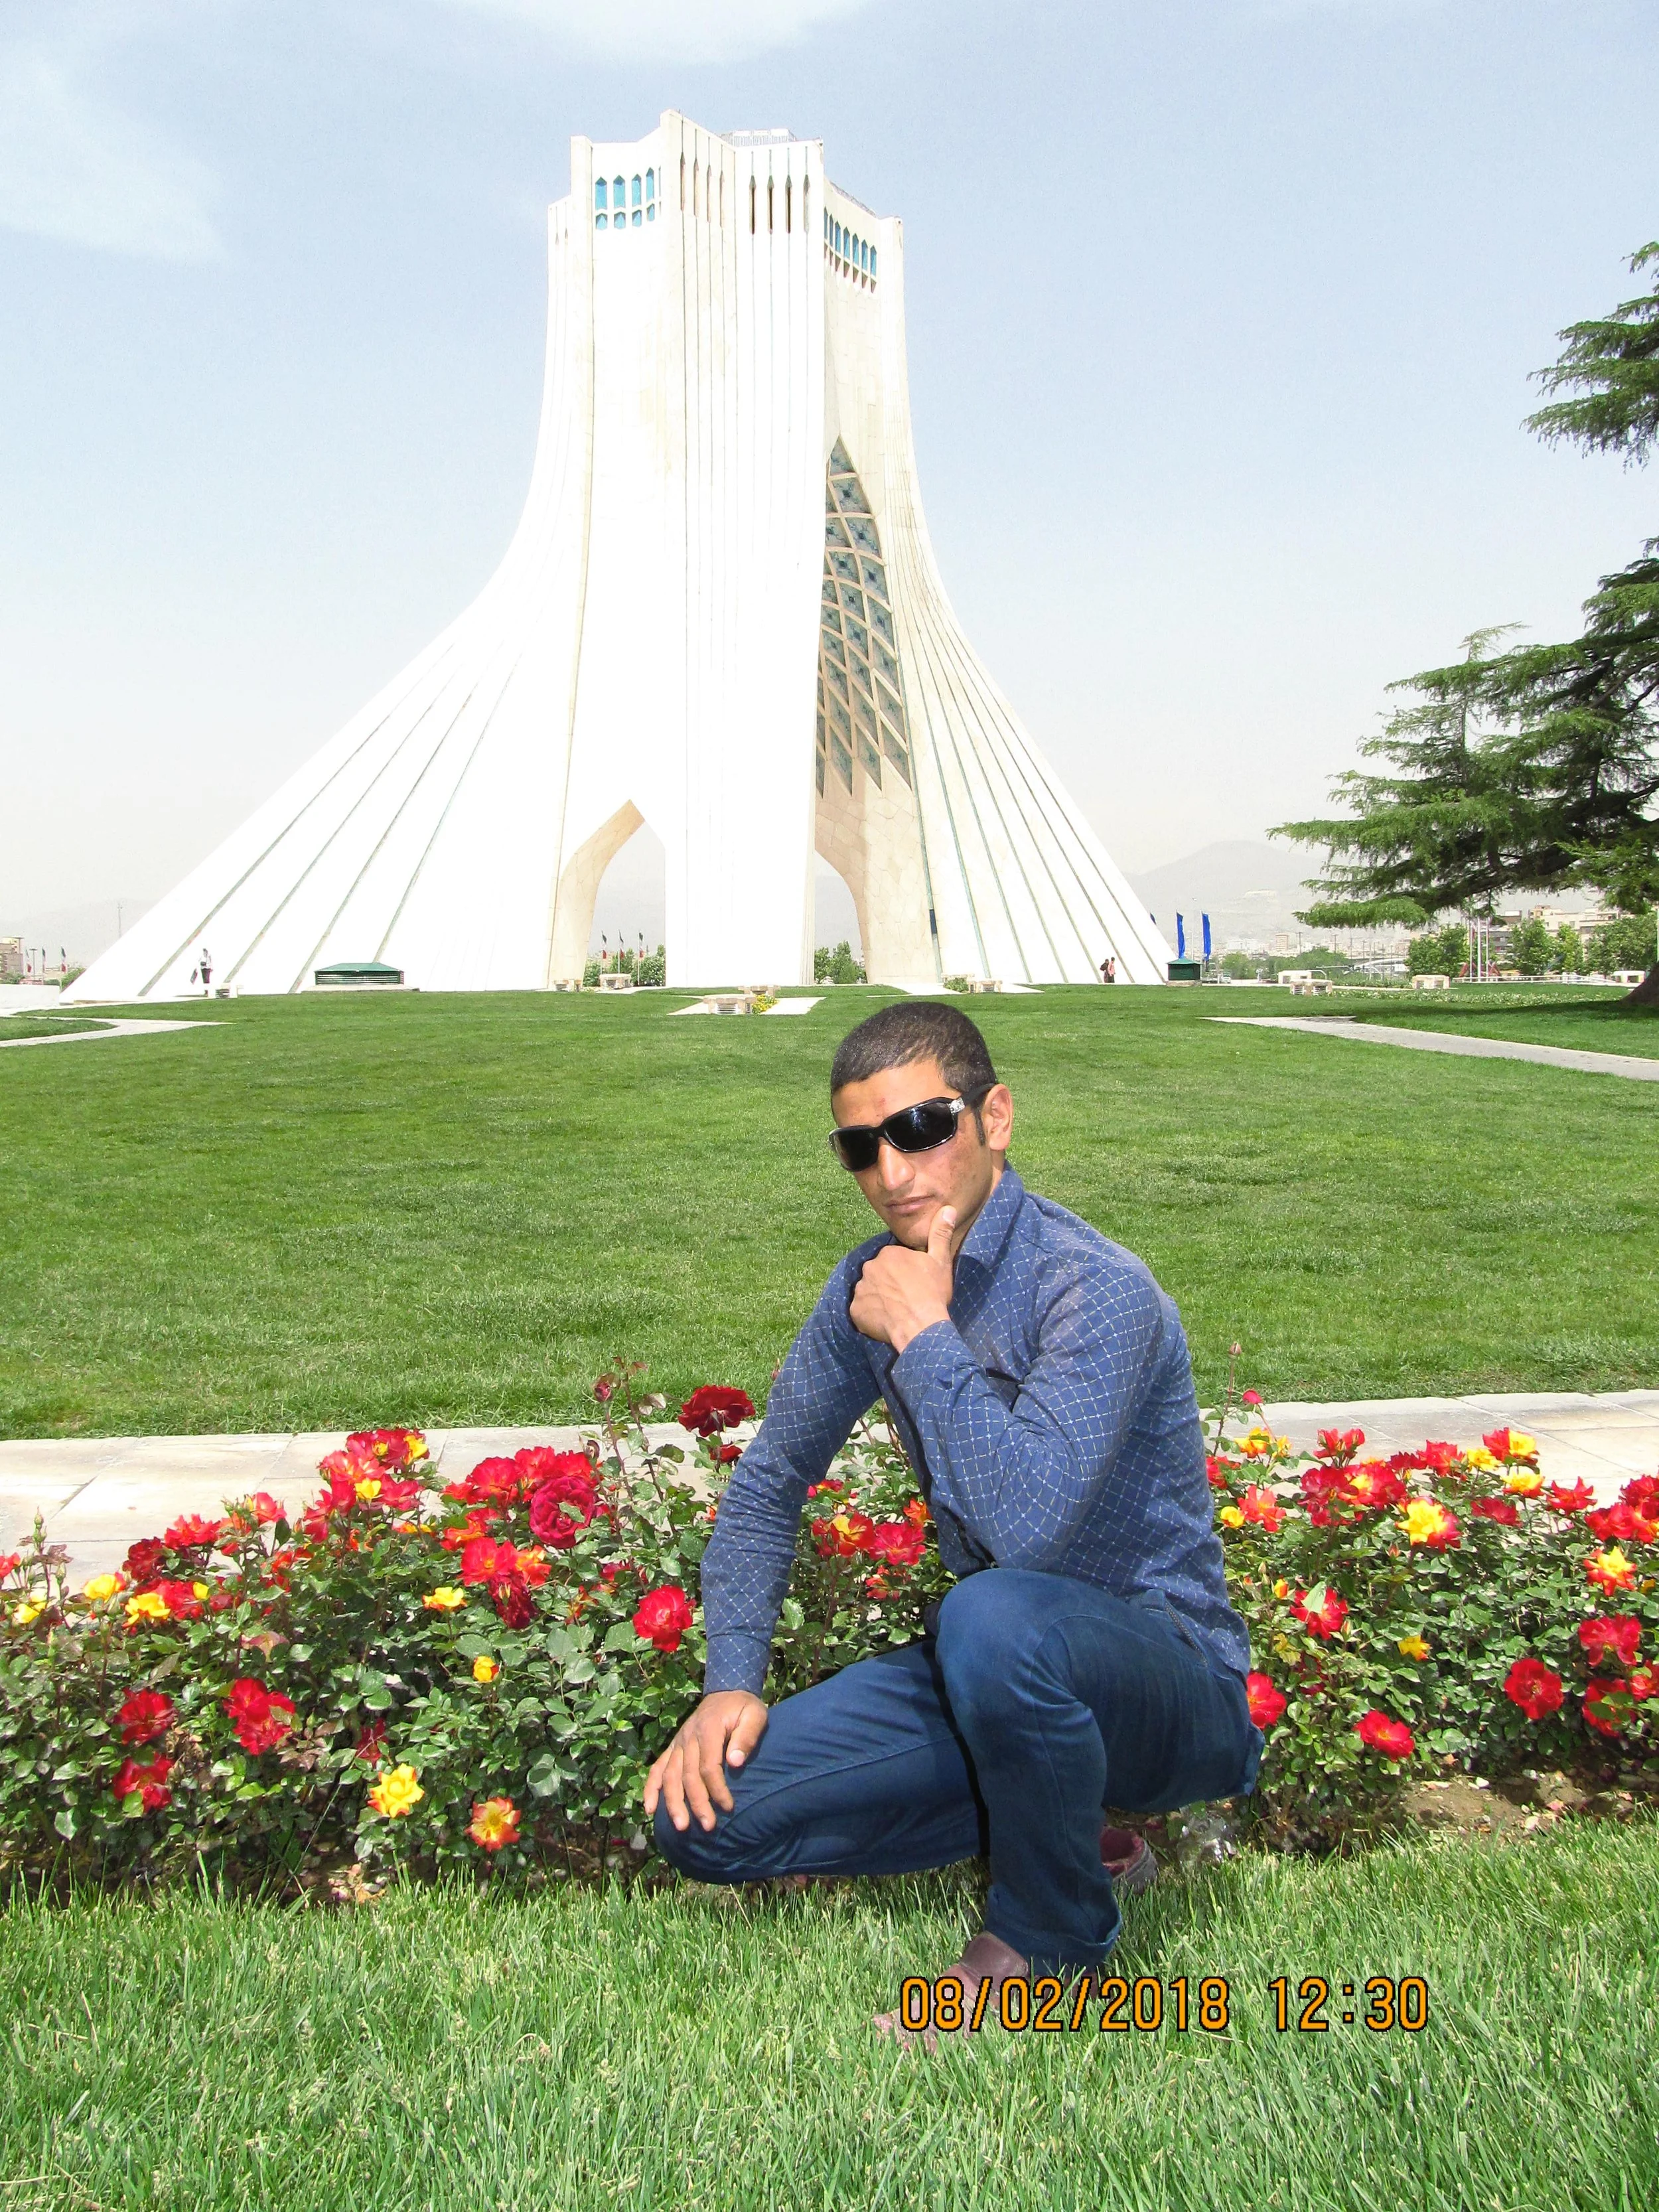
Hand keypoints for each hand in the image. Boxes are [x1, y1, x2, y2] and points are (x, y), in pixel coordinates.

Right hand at [643, 1690, 768, 1832]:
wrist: (726, 1691)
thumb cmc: (743, 1708)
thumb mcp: (755, 1714)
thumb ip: (747, 1736)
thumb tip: (735, 1762)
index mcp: (708, 1729)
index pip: (708, 1766)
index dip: (717, 1789)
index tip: (729, 1807)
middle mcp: (688, 1737)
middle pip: (688, 1775)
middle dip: (697, 1803)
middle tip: (708, 1826)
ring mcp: (678, 1743)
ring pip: (670, 1776)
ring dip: (673, 1802)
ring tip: (681, 1827)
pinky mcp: (673, 1747)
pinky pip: (657, 1768)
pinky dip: (651, 1788)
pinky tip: (650, 1809)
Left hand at [849, 1205, 956, 1353]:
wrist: (920, 1328)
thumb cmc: (932, 1293)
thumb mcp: (941, 1261)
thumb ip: (940, 1234)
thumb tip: (948, 1209)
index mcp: (889, 1253)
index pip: (894, 1260)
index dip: (905, 1273)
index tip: (916, 1284)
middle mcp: (869, 1267)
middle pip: (879, 1274)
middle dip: (889, 1284)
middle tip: (907, 1298)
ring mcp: (860, 1289)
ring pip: (870, 1292)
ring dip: (879, 1299)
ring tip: (897, 1312)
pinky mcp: (855, 1311)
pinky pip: (862, 1311)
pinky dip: (870, 1316)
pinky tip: (886, 1322)